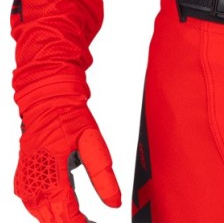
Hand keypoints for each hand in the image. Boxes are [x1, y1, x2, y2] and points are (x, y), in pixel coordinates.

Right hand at [14, 98, 120, 221]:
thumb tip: (115, 203)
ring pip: (43, 215)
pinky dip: (49, 209)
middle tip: (91, 222)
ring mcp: (25, 183)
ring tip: (82, 218)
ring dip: (60, 218)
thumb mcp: (92, 142)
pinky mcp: (23, 179)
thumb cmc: (68, 116)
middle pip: (53, 218)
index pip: (66, 214)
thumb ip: (103, 175)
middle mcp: (34, 183)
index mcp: (51, 174)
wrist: (47, 99)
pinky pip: (35, 205)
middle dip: (72, 222)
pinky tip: (64, 206)